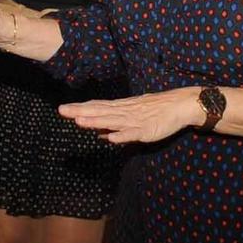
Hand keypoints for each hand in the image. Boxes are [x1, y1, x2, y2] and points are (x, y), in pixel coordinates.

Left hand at [59, 88, 204, 144]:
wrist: (180, 105)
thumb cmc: (157, 110)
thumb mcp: (134, 115)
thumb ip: (116, 123)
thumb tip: (99, 132)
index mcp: (122, 108)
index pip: (98, 107)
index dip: (81, 108)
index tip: (63, 109)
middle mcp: (125, 112)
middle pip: (100, 112)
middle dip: (81, 112)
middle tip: (62, 111)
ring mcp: (135, 121)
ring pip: (112, 121)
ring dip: (96, 122)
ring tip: (80, 122)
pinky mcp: (146, 130)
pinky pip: (132, 134)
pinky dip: (121, 135)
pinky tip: (110, 137)